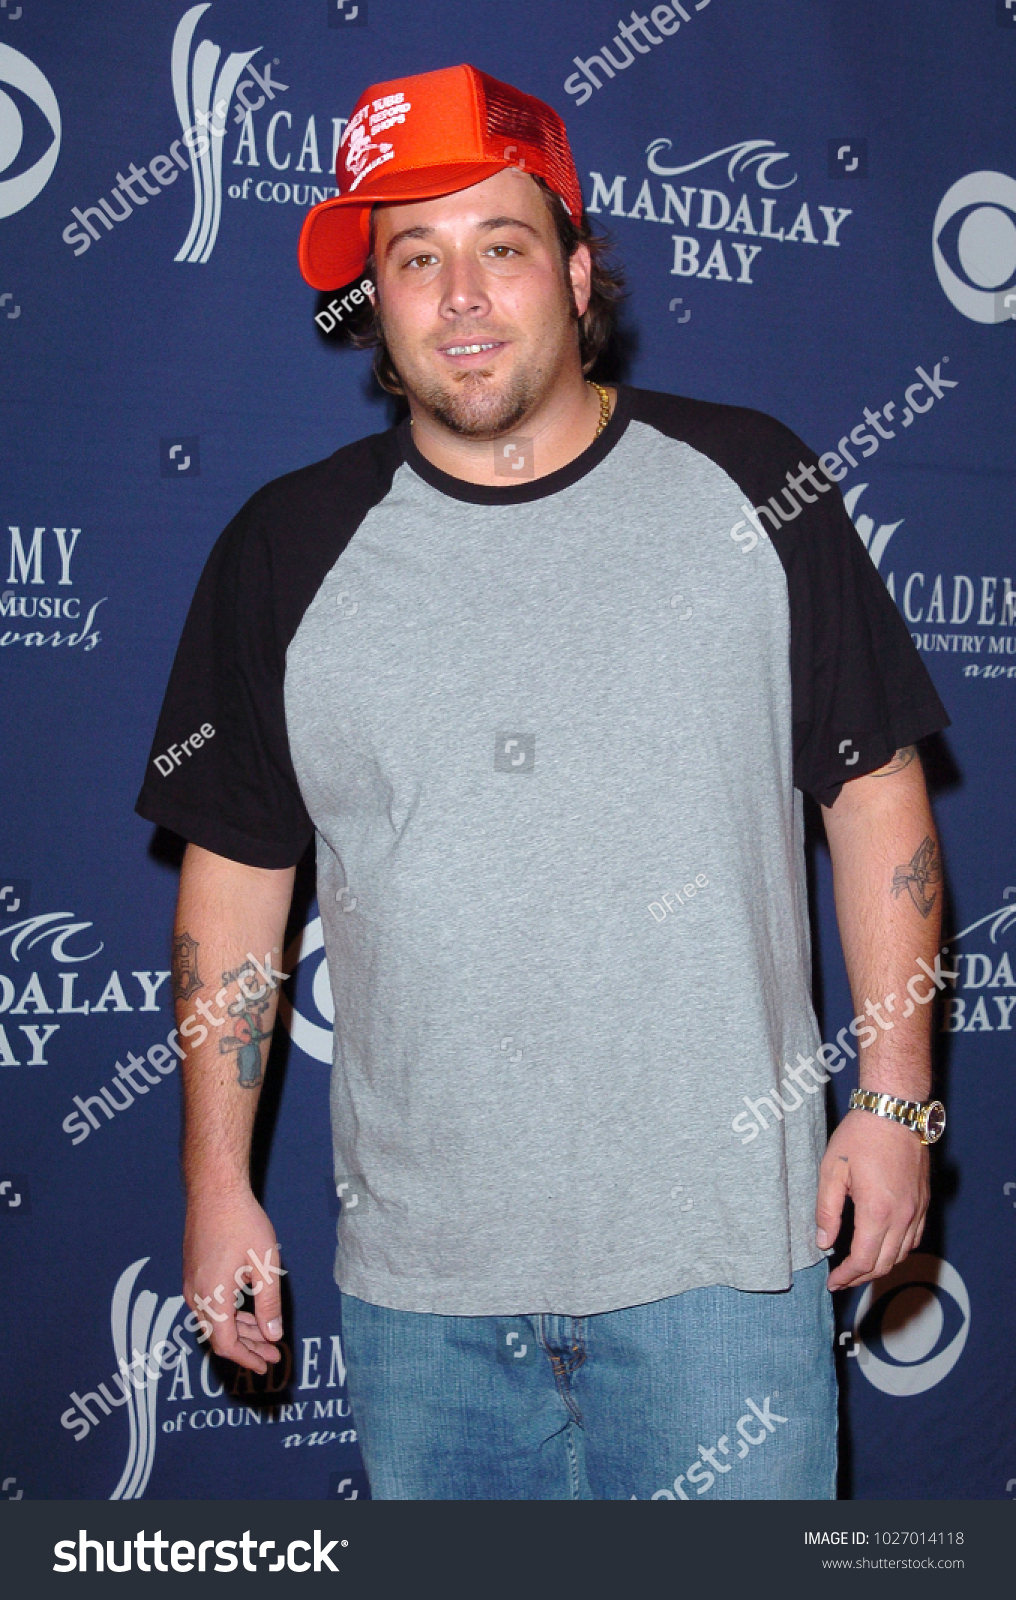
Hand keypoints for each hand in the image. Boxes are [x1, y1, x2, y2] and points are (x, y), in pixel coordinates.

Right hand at [182, 1187, 284, 1373]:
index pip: (225, 1344)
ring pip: (214, 1321)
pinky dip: (230, 1315)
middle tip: (273, 1353)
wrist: (214, 1190)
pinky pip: (210, 1305)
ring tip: (266, 1335)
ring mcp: (192, 1283)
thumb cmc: (242, 1223)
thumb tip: (272, 1334)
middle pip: (219, 1336)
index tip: (266, 1365)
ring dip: (240, 1331)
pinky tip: (249, 1313)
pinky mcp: (194, 1272)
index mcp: (212, 1296)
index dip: (246, 1358)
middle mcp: (196, 1294)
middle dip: (247, 1348)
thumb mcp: (265, 1263)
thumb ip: (268, 1303)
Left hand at [816, 1109, 928, 1291]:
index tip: (833, 1282)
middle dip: (861, 1277)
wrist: (894, 1111)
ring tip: (858, 1268)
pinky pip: (914, 1238)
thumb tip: (824, 1243)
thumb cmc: (860, 1136)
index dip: (847, 1277)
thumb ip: (827, 1211)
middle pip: (884, 1264)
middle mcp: (903, 1216)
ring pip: (901, 1254)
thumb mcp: (832, 1170)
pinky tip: (882, 1247)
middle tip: (841, 1280)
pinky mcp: (923, 1202)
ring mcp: (917, 1210)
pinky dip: (897, 1251)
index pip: (863, 1260)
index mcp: (877, 1211)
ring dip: (879, 1266)